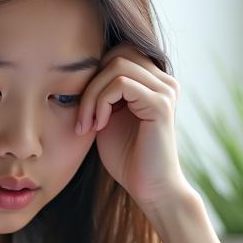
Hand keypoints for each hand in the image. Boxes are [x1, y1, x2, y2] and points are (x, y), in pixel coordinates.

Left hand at [76, 44, 186, 210]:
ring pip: (116, 65)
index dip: (93, 76)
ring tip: (88, 124)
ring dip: (92, 95)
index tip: (83, 112)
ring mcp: (165, 90)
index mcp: (153, 82)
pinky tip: (99, 126)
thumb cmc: (127, 158)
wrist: (150, 189)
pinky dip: (101, 102)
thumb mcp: (107, 119)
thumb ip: (100, 94)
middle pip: (117, 53)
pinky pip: (121, 84)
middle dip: (90, 82)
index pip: (118, 54)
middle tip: (83, 117)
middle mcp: (164, 81)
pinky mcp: (160, 103)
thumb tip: (78, 71)